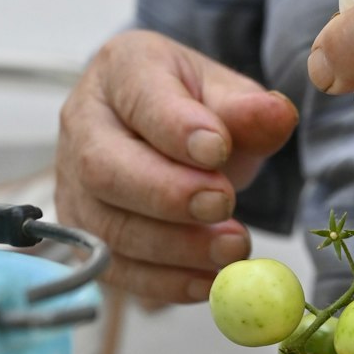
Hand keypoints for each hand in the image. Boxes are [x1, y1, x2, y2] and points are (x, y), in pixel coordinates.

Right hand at [55, 30, 297, 302]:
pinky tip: (210, 281)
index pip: (138, 96)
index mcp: (121, 70)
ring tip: (231, 249)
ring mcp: (75, 184)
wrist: (168, 136)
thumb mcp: (226, 95)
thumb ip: (248, 109)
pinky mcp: (86, 234)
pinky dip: (165, 283)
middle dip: (168, 195)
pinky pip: (116, 270)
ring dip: (174, 247)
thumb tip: (277, 114)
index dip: (175, 128)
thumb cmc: (195, 109)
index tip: (219, 149)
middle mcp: (83, 125)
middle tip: (224, 205)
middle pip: (104, 169)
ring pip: (109, 228)